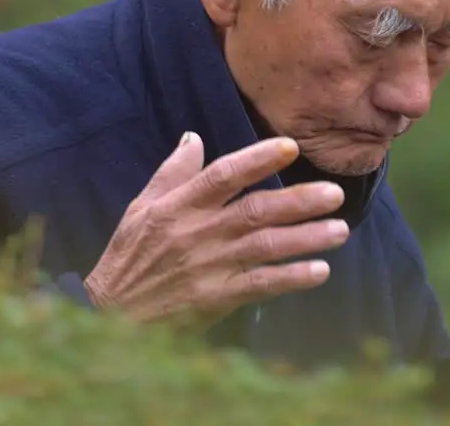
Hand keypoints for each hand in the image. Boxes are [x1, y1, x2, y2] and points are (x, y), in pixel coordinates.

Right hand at [83, 131, 350, 325]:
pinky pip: (260, 285)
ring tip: (339, 231)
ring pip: (265, 247)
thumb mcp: (142, 207)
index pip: (223, 175)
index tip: (291, 147)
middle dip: (299, 201)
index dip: (258, 159)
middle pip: (255, 210)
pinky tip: (319, 271)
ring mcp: (208, 266)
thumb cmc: (129, 255)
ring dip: (306, 239)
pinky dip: (290, 278)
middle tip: (335, 194)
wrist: (110, 312)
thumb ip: (173, 172)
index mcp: (179, 205)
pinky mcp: (214, 298)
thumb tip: (193, 137)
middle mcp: (197, 232)